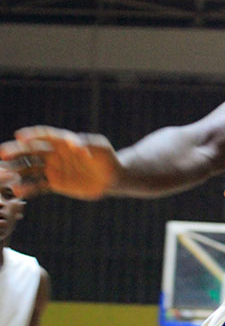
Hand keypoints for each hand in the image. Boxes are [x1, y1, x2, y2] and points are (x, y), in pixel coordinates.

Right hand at [1, 126, 118, 198]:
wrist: (112, 178)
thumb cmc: (107, 158)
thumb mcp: (101, 148)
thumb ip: (87, 143)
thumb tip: (76, 145)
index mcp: (63, 142)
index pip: (44, 136)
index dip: (32, 135)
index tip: (20, 136)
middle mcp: (54, 154)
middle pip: (31, 151)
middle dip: (16, 151)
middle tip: (3, 154)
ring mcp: (53, 169)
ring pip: (30, 168)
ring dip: (17, 171)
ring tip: (5, 176)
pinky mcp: (55, 183)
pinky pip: (39, 185)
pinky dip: (28, 188)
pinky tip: (17, 191)